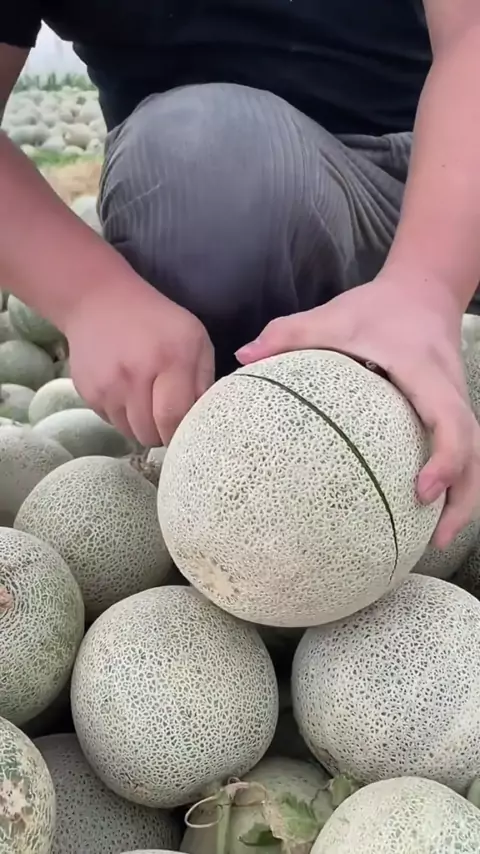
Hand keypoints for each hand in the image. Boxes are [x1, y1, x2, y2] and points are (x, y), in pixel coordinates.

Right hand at [65, 276, 214, 446]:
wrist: (98, 300)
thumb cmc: (157, 321)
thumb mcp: (195, 338)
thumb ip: (205, 381)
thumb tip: (205, 421)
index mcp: (170, 359)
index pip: (174, 418)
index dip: (182, 434)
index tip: (188, 432)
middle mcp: (135, 375)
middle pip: (150, 433)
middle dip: (163, 433)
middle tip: (167, 417)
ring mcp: (107, 387)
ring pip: (130, 433)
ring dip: (142, 426)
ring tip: (146, 401)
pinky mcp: (87, 393)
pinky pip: (111, 422)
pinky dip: (123, 416)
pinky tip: (125, 392)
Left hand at [236, 275, 479, 547]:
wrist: (424, 290)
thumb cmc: (379, 306)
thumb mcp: (335, 314)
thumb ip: (290, 333)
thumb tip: (243, 357)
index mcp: (426, 374)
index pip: (452, 422)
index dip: (446, 459)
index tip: (422, 491)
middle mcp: (451, 393)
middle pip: (477, 453)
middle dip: (463, 498)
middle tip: (434, 540)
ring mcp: (456, 404)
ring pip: (477, 457)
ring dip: (463, 499)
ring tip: (436, 541)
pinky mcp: (450, 411)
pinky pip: (462, 450)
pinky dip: (453, 482)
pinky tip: (427, 509)